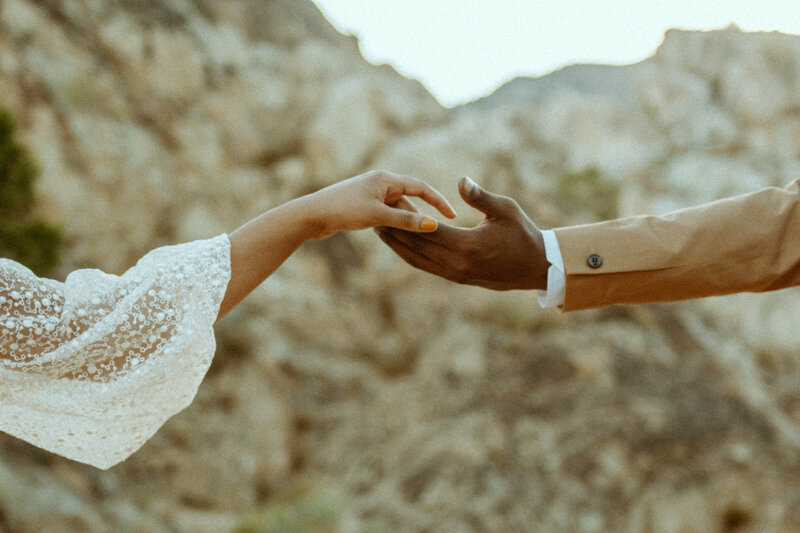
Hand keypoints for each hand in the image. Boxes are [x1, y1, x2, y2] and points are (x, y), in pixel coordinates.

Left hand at [300, 170, 456, 238]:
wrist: (311, 214)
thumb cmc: (343, 210)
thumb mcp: (378, 217)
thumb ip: (406, 221)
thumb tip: (433, 225)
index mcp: (386, 179)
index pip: (421, 187)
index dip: (439, 202)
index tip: (453, 216)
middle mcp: (380, 183)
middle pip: (410, 200)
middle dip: (420, 217)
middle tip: (435, 236)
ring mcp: (371, 194)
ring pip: (397, 210)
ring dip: (405, 224)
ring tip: (415, 241)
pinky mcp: (363, 205)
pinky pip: (386, 214)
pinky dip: (393, 225)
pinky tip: (395, 238)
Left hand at [375, 177, 549, 289]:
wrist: (536, 266)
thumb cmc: (523, 233)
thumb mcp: (505, 209)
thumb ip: (480, 196)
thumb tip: (461, 180)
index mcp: (468, 246)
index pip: (429, 231)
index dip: (407, 219)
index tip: (390, 207)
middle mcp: (458, 264)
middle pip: (418, 247)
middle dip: (396, 233)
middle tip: (374, 220)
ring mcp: (457, 274)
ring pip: (419, 261)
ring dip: (399, 247)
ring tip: (381, 232)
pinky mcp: (458, 279)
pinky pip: (428, 267)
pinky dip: (412, 257)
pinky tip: (401, 246)